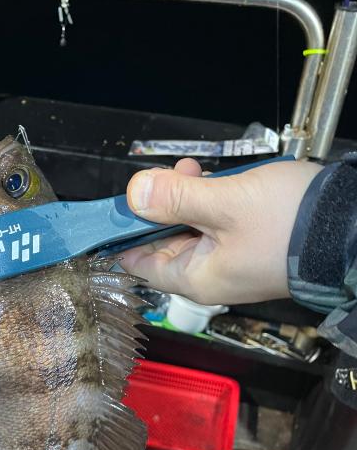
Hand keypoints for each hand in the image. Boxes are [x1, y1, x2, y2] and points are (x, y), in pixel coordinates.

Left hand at [120, 157, 321, 304]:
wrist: (352, 230)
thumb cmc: (292, 226)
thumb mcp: (225, 204)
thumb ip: (175, 199)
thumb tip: (134, 195)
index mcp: (195, 277)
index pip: (138, 263)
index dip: (123, 233)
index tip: (116, 207)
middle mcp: (208, 275)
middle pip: (161, 241)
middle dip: (159, 206)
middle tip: (168, 177)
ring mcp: (229, 260)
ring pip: (188, 227)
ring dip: (185, 198)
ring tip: (194, 172)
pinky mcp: (247, 244)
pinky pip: (214, 224)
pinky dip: (209, 201)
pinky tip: (215, 181)